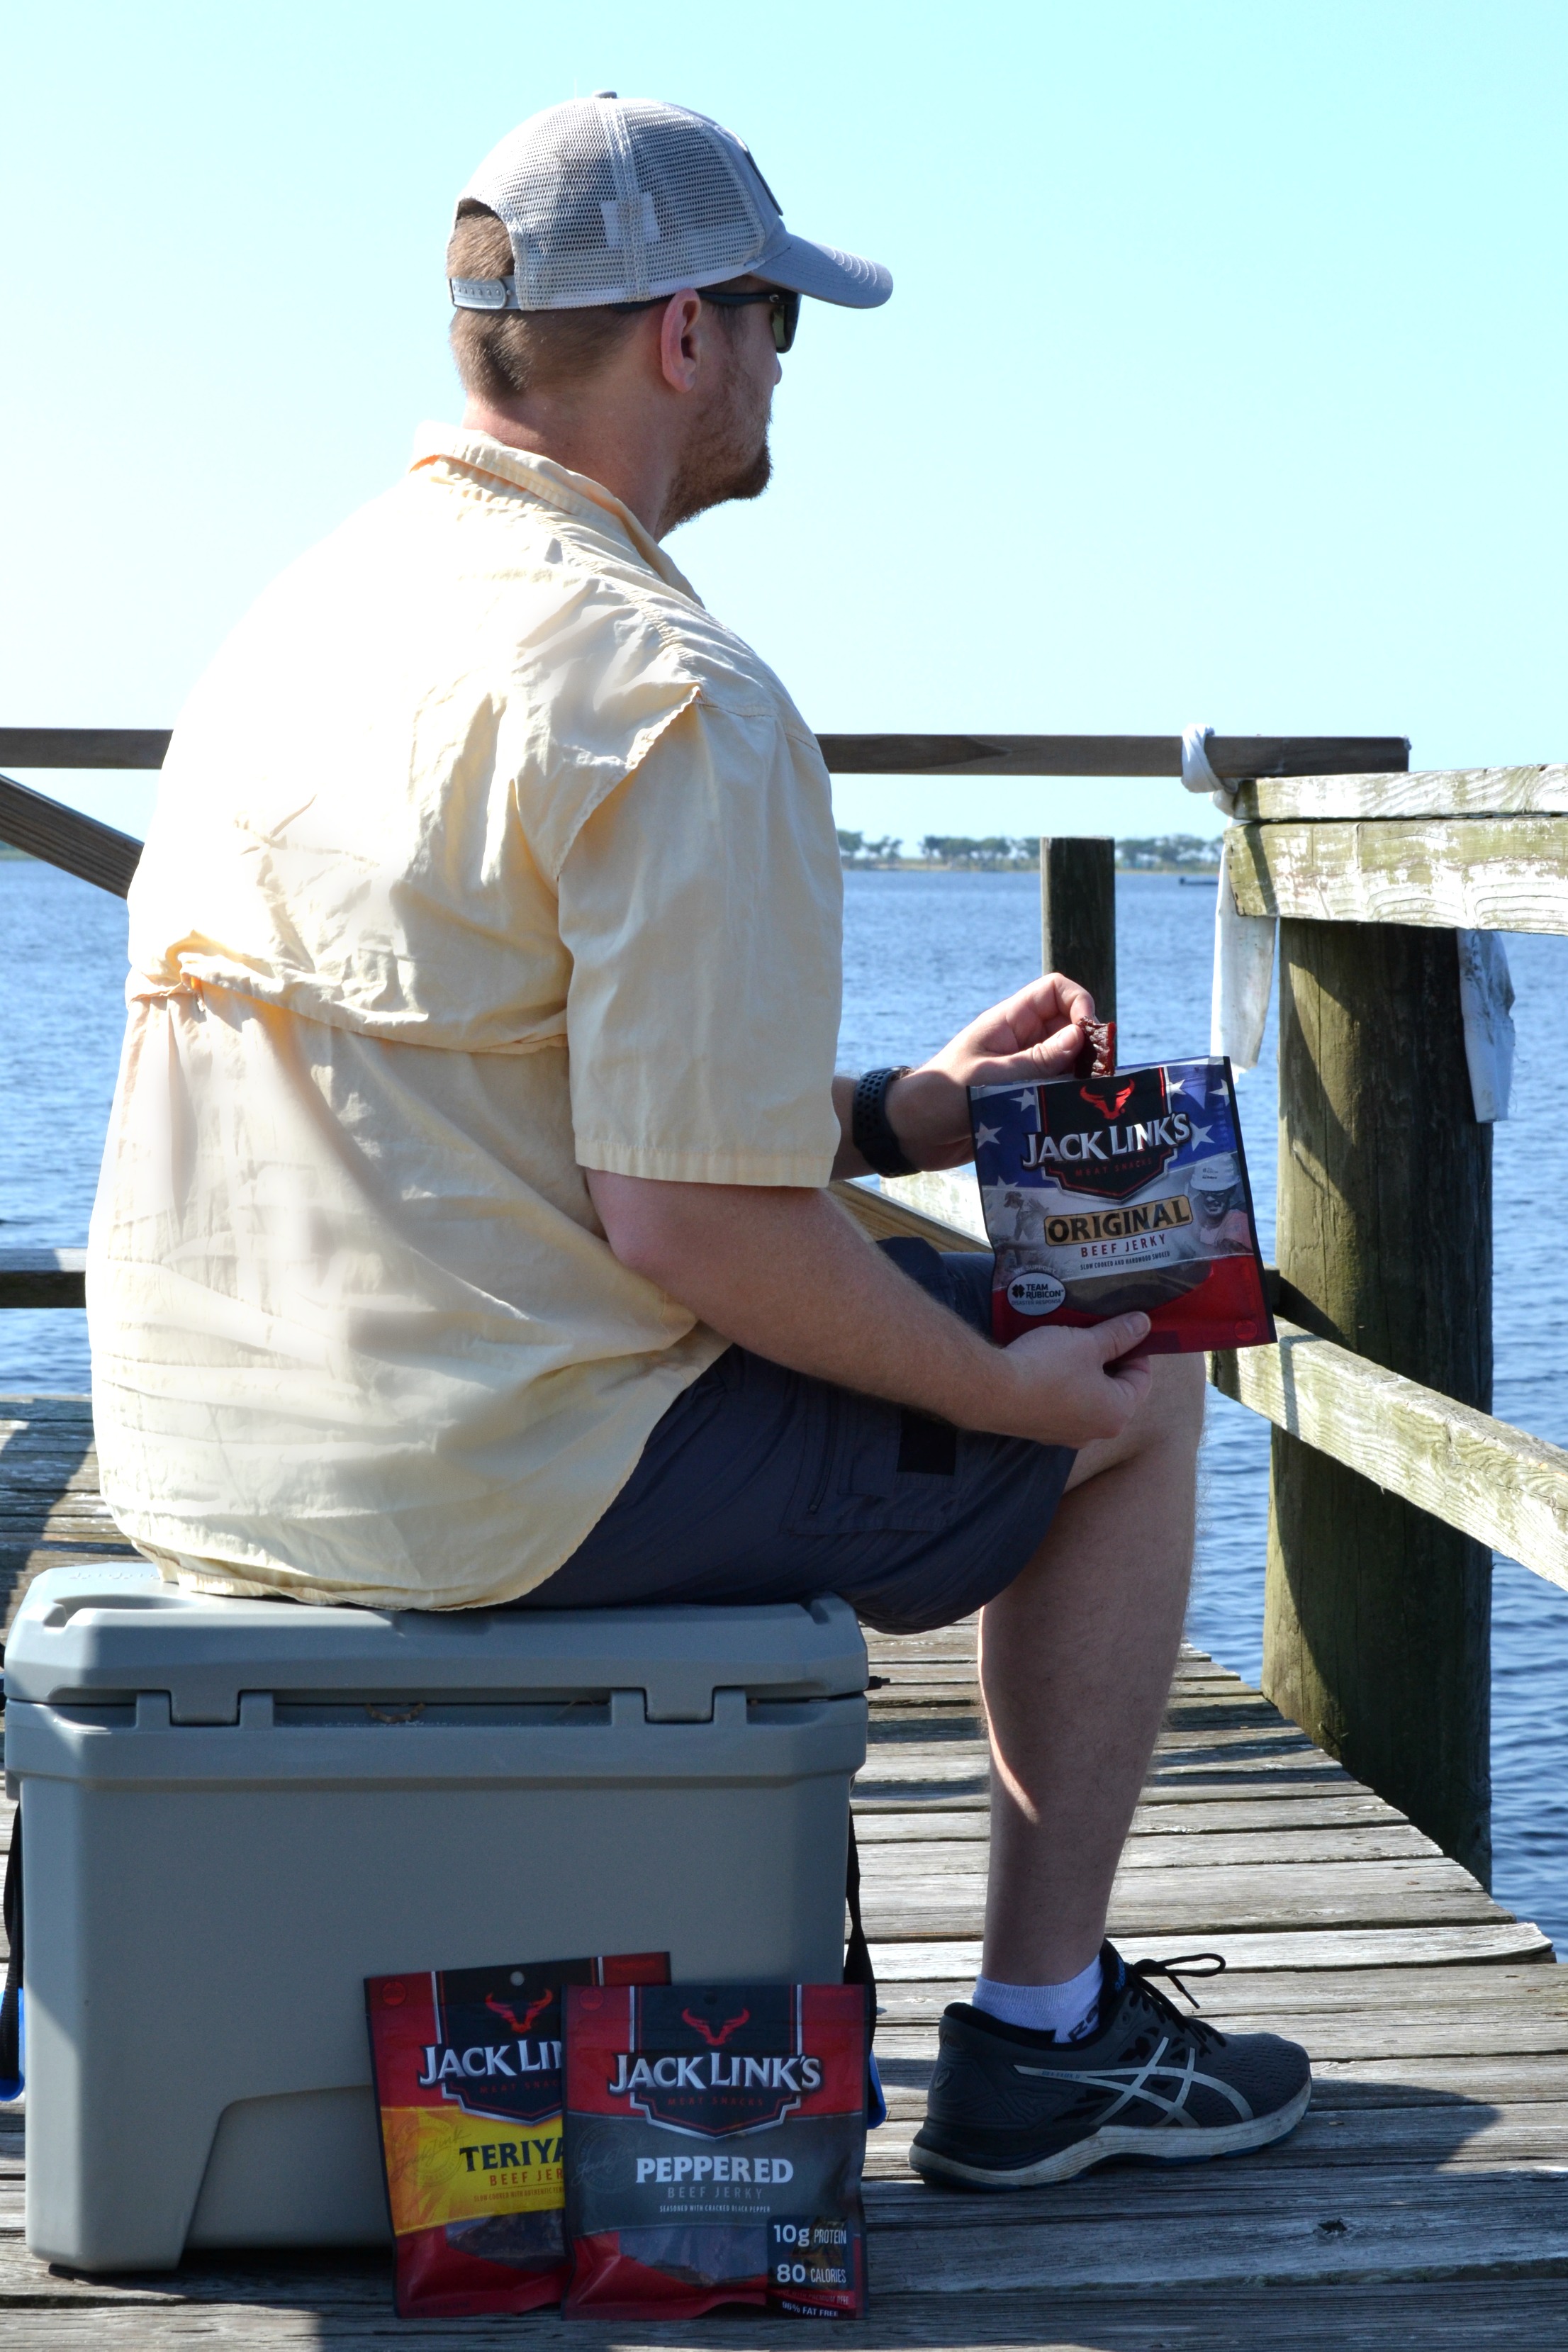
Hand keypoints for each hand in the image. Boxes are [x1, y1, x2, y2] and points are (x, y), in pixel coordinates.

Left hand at [886, 973, 1097, 1170]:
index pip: (1055, 991)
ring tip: (1090, 1102)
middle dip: (1089, 1047)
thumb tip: (1080, 1037)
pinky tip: (1077, 1118)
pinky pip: (1058, 1092)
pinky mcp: (1026, 1099)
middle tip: (1099, 1077)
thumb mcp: (989, 1079)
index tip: (1088, 1035)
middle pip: (1071, 1028)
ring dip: (1082, 1079)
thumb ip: (1036, 1061)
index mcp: (1008, 1022)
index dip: (1079, 1003)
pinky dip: (1070, 1101)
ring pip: (1069, 1063)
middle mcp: (1022, 1042)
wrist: (911, 1134)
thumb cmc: (940, 1098)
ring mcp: (1025, 1070)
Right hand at [978, 1313, 1154, 1447]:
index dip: (1136, 1349)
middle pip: (1115, 1391)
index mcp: (1117, 1413)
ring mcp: (1066, 1436)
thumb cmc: (1048, 1367)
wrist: (993, 1392)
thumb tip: (1144, 1324)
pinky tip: (1047, 1366)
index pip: (1142, 1378)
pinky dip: (1062, 1387)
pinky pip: (1062, 1406)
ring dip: (1084, 1374)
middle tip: (1096, 1334)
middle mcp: (1096, 1433)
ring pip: (1087, 1399)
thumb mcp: (1087, 1343)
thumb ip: (1119, 1334)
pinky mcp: (1040, 1431)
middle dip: (1108, 1361)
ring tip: (1071, 1347)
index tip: (1121, 1328)